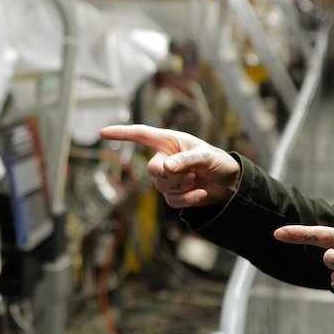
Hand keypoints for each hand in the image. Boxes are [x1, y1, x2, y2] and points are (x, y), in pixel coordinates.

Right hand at [99, 123, 240, 208]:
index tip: (102, 133)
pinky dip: (187, 199)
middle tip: (190, 174)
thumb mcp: (205, 156)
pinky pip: (171, 201)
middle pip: (152, 169)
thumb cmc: (218, 161)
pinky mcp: (175, 195)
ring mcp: (168, 179)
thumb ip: (185, 160)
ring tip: (198, 180)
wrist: (231, 184)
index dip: (121, 134)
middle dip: (170, 175)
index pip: (140, 135)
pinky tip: (201, 193)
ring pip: (161, 187)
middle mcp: (165, 159)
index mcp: (169, 142)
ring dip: (182, 186)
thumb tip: (165, 169)